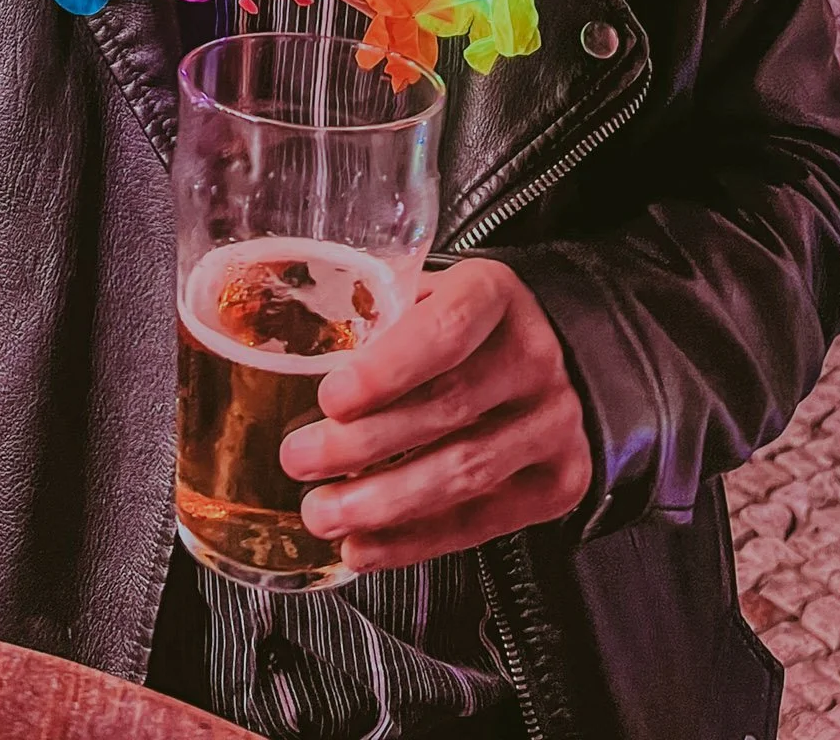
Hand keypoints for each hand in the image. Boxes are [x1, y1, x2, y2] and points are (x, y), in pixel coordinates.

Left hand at [279, 258, 592, 572]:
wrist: (553, 355)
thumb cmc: (463, 326)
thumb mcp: (424, 293)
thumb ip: (373, 314)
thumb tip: (281, 354)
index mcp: (494, 295)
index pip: (446, 331)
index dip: (387, 370)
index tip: (331, 399)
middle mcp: (533, 357)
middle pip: (446, 409)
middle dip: (362, 445)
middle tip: (299, 459)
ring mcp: (553, 423)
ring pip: (464, 473)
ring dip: (382, 503)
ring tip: (323, 512)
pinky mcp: (559, 482)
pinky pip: (482, 520)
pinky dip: (415, 541)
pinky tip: (366, 545)